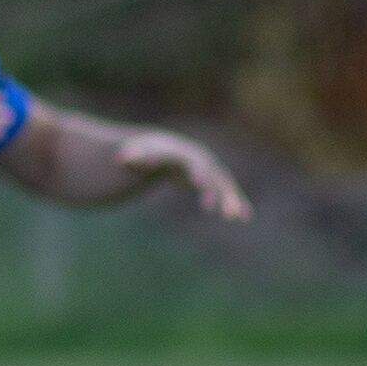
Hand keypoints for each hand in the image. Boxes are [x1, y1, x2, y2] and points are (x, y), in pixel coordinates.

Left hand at [118, 126, 252, 220]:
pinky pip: (226, 193)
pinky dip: (236, 203)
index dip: (198, 173)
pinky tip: (246, 217)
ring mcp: (210, 171)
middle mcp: (202, 162)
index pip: (194, 164)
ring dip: (231, 201)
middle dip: (221, 193)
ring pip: (224, 186)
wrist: (163, 148)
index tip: (201, 184)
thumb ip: (133, 156)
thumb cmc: (146, 151)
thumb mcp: (136, 153)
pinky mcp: (212, 182)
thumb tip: (120, 159)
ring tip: (236, 218)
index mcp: (185, 154)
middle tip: (227, 212)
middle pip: (215, 176)